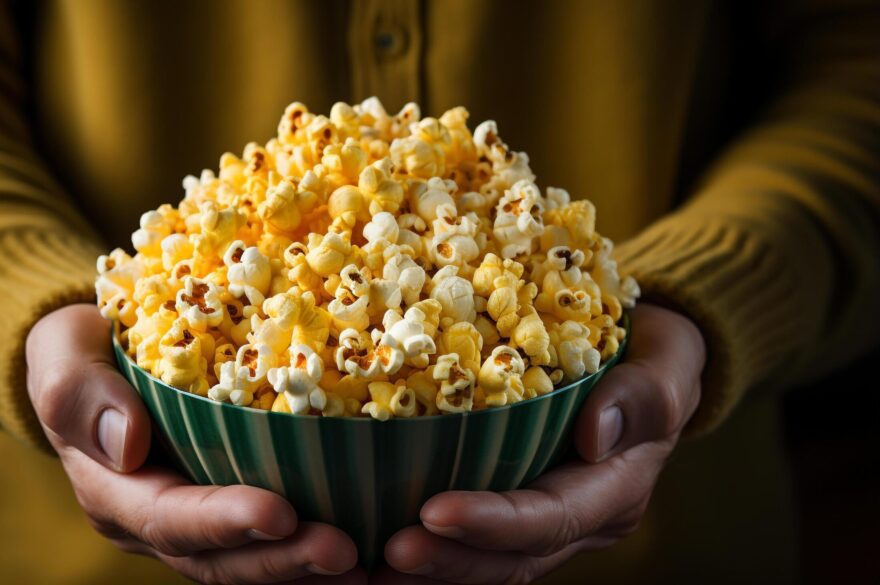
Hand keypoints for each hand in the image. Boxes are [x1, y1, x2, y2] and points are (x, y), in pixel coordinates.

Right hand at [26, 304, 361, 583]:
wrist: (93, 364)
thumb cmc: (82, 350)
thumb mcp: (62, 353)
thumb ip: (78, 391)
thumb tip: (127, 443)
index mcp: (113, 490)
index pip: (170, 517)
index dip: (225, 521)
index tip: (281, 513)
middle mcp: (152, 523)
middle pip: (218, 559)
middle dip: (280, 560)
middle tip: (345, 552)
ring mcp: (189, 526)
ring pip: (247, 562)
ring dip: (303, 570)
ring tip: (364, 565)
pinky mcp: (224, 512)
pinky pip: (266, 545)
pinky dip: (306, 555)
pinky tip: (364, 550)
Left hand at [381, 303, 705, 583]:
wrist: (652, 365)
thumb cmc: (658, 356)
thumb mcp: (668, 362)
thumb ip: (644, 395)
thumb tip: (595, 432)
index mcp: (614, 491)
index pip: (548, 518)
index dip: (491, 522)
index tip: (432, 511)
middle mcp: (580, 519)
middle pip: (510, 558)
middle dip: (447, 560)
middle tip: (385, 553)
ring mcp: (548, 519)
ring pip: (487, 563)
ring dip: (431, 570)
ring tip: (368, 569)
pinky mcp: (518, 504)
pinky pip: (474, 542)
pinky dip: (432, 549)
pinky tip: (377, 545)